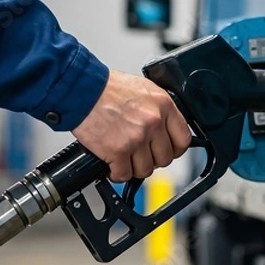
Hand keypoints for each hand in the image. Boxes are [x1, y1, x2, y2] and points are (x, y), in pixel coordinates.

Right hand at [72, 70, 191, 181]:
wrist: (82, 91)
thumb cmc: (107, 89)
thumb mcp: (143, 90)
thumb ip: (158, 110)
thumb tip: (165, 130)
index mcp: (163, 105)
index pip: (182, 140)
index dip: (173, 150)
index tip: (165, 151)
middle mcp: (153, 122)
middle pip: (164, 158)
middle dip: (151, 160)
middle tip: (139, 154)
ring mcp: (136, 138)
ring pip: (145, 169)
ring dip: (133, 168)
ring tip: (124, 158)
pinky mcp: (118, 151)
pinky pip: (124, 174)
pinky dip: (117, 173)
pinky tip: (112, 164)